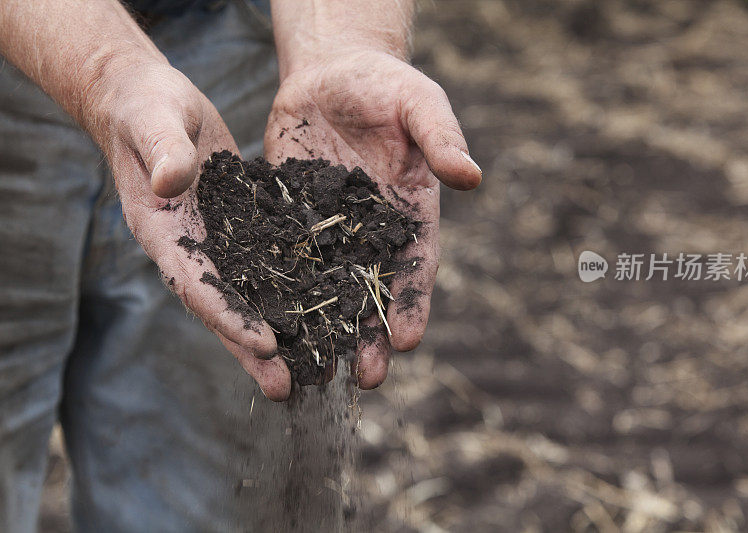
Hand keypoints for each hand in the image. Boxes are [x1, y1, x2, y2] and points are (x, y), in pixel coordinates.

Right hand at [89, 60, 291, 399]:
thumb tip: (172, 182)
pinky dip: (289, 289)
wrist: (149, 100)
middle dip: (254, 348)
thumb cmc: (144, 106)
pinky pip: (267, 263)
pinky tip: (321, 310)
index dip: (229, 316)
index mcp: (162, 232)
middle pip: (223, 307)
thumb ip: (163, 151)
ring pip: (249, 293)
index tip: (265, 344)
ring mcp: (215, 240)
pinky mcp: (239, 225)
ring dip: (277, 330)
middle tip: (287, 388)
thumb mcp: (153, 120)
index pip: (197, 284)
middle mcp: (190, 247)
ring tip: (311, 368)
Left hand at [264, 49, 480, 388]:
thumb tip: (471, 177)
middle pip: (373, 292)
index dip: (412, 303)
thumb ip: (440, 139)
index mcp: (410, 214)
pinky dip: (281, 295)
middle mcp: (372, 233)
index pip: (415, 266)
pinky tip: (271, 324)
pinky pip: (286, 261)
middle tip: (366, 379)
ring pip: (329, 289)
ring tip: (318, 371)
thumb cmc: (384, 85)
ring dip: (327, 330)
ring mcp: (330, 231)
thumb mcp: (417, 103)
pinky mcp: (292, 221)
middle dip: (371, 336)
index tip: (408, 341)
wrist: (332, 72)